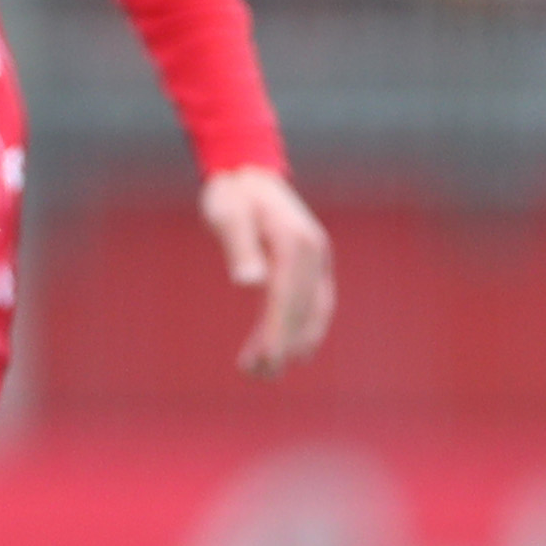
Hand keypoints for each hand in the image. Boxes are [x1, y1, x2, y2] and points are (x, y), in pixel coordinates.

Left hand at [200, 166, 336, 373]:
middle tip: (259, 375)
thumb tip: (248, 282)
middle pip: (301, 309)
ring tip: (266, 370)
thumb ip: (239, 246)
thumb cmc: (232, 195)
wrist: (249, 171)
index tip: (265, 362)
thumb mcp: (227, 215)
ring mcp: (318, 258)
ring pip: (314, 310)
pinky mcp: (314, 264)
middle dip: (282, 345)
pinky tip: (290, 349)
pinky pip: (317, 303)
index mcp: (294, 241)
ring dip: (295, 342)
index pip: (287, 297)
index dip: (277, 333)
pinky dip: (306, 328)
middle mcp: (314, 251)